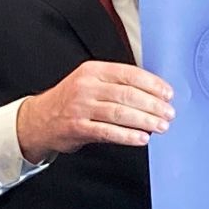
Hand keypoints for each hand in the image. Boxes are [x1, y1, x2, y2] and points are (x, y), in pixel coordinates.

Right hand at [15, 60, 173, 163]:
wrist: (40, 119)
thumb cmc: (71, 100)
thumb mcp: (90, 82)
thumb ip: (115, 83)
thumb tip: (153, 92)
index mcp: (93, 70)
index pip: (129, 74)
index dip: (151, 84)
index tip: (167, 93)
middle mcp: (86, 86)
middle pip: (127, 94)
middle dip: (152, 104)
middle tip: (169, 113)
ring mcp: (81, 107)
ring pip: (119, 113)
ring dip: (145, 120)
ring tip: (161, 126)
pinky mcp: (78, 128)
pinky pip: (108, 132)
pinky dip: (128, 136)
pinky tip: (141, 138)